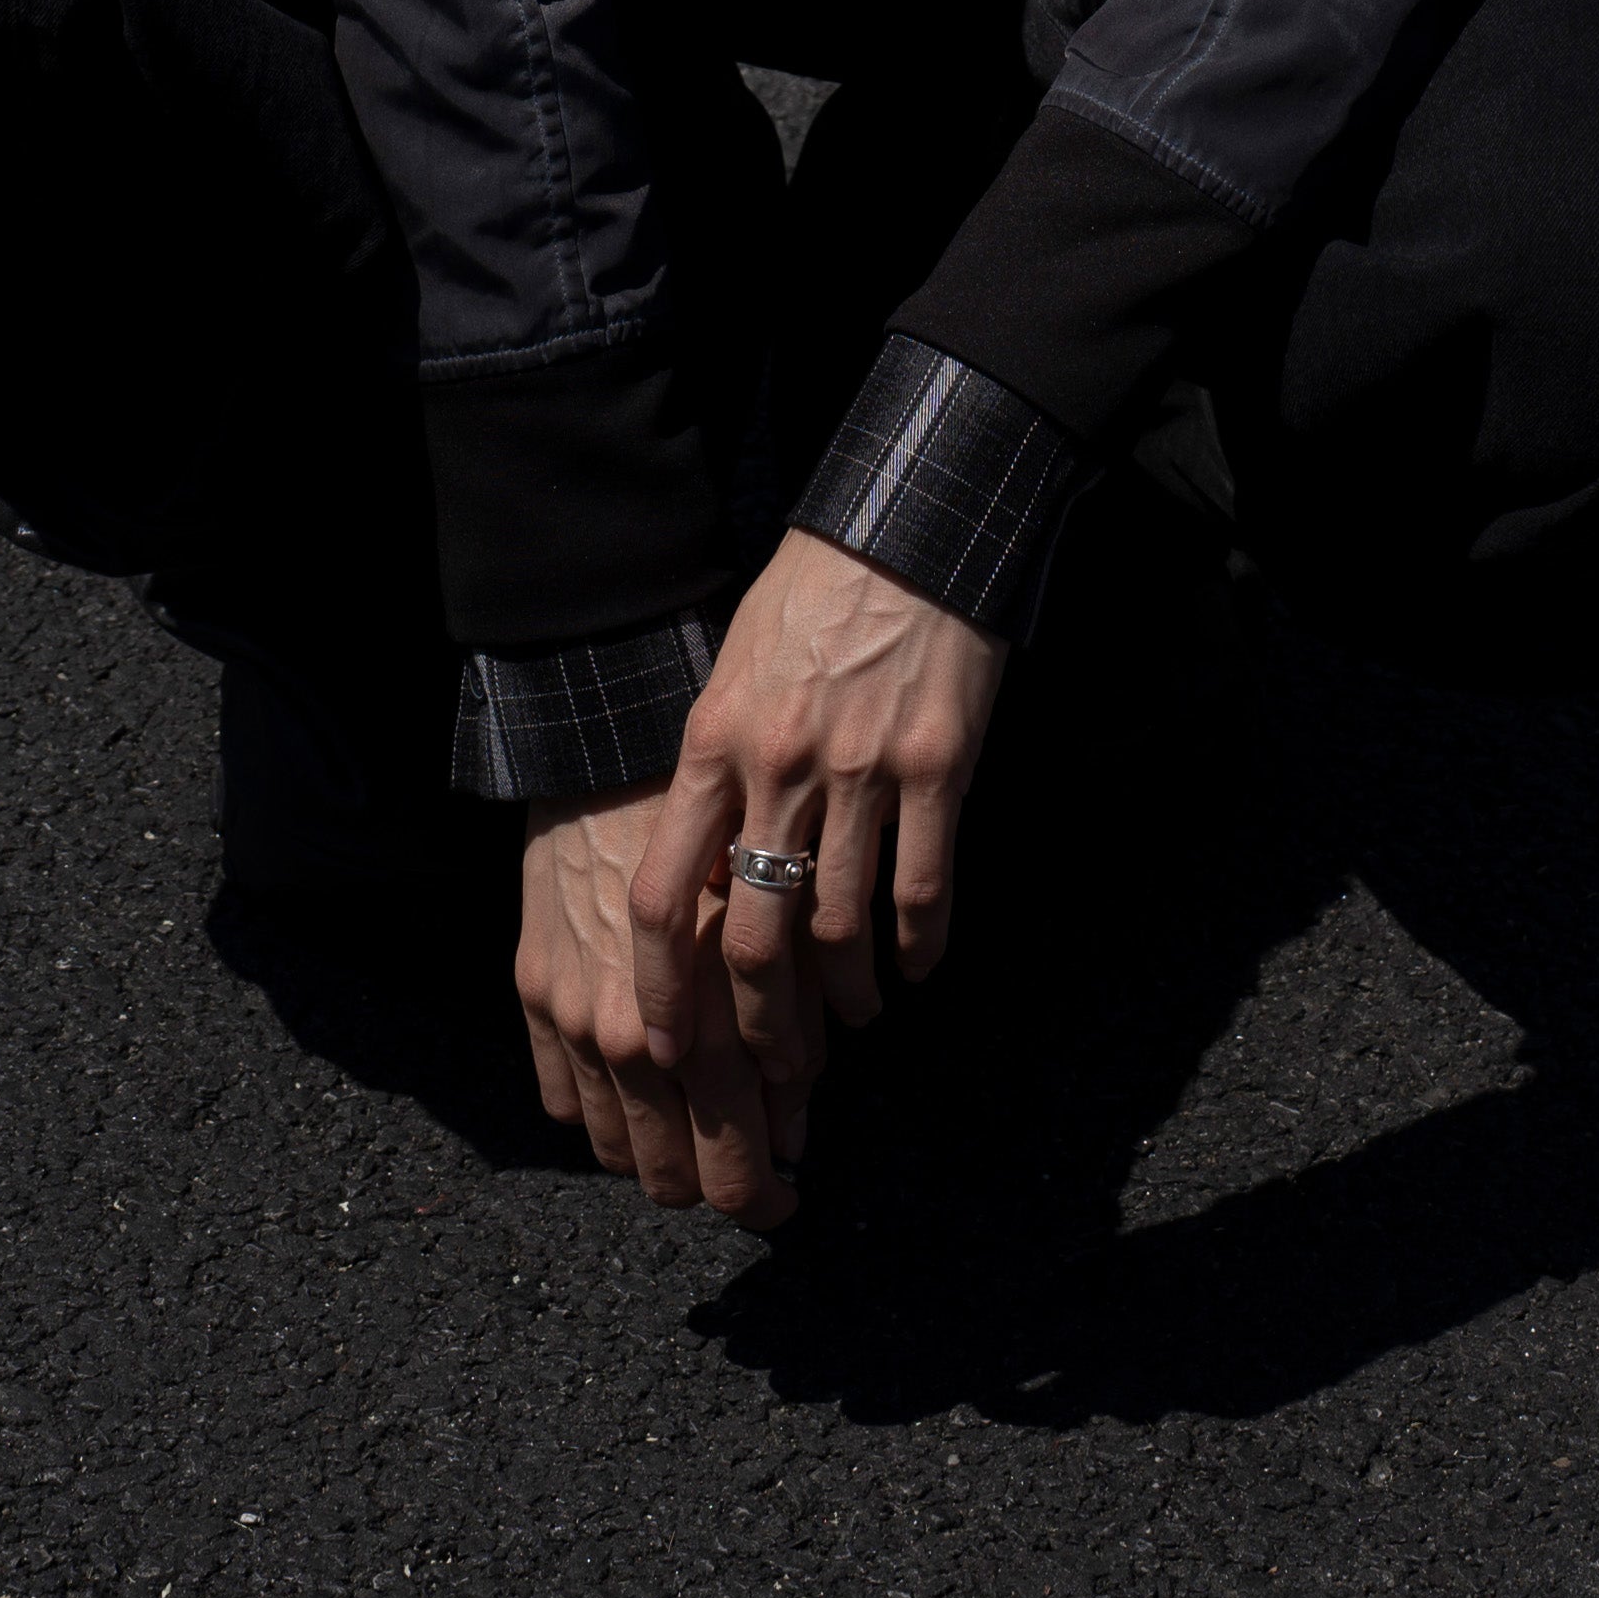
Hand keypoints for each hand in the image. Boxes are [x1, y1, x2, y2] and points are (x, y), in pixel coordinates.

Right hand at [515, 785, 801, 1229]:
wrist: (620, 748)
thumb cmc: (723, 823)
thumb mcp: (782, 921)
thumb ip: (793, 1026)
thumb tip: (798, 1119)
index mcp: (708, 1024)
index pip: (734, 1164)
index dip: (766, 1195)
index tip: (787, 1193)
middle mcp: (630, 1038)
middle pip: (668, 1177)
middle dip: (713, 1183)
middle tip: (746, 1168)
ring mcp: (571, 1019)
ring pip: (612, 1148)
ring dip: (655, 1151)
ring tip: (692, 1127)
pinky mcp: (532, 990)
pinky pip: (560, 1098)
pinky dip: (599, 1107)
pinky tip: (635, 1083)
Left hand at [632, 529, 1008, 1108]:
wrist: (907, 528)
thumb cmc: (810, 599)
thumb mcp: (732, 673)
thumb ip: (714, 770)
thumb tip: (706, 872)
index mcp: (713, 743)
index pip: (666, 894)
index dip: (662, 987)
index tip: (667, 1048)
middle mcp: (779, 765)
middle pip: (756, 938)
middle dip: (764, 1027)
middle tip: (778, 1069)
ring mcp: (861, 768)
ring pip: (841, 926)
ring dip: (848, 995)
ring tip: (856, 1017)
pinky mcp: (937, 765)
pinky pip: (921, 886)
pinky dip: (920, 945)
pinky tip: (918, 967)